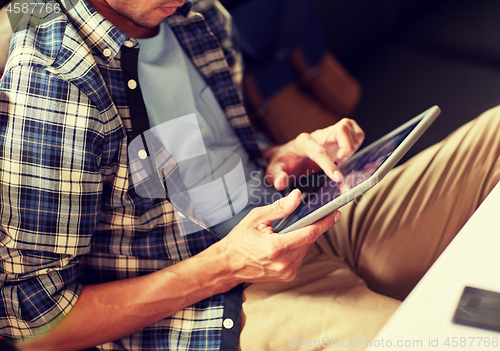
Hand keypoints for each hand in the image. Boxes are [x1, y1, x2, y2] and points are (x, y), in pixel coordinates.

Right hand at [218, 189, 340, 283]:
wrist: (228, 265)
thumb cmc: (240, 240)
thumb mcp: (256, 218)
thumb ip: (279, 208)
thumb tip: (297, 197)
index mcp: (275, 248)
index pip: (308, 234)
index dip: (324, 223)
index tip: (335, 213)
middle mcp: (284, 263)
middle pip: (309, 240)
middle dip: (311, 227)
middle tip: (311, 215)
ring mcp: (287, 272)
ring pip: (306, 249)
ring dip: (304, 237)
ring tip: (290, 229)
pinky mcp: (288, 276)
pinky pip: (300, 257)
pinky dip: (298, 246)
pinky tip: (287, 241)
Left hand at [264, 118, 364, 189]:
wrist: (285, 154)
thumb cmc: (281, 162)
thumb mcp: (274, 170)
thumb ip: (276, 176)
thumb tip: (281, 183)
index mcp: (303, 142)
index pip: (319, 151)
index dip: (329, 164)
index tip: (338, 178)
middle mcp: (318, 135)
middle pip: (341, 129)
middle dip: (347, 148)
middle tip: (340, 162)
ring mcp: (329, 133)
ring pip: (350, 128)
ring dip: (352, 145)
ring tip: (341, 159)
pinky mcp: (337, 136)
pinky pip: (355, 132)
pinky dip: (357, 143)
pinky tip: (346, 156)